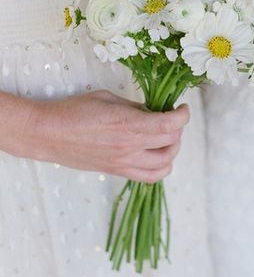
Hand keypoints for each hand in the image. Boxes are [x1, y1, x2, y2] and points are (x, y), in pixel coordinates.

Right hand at [0, 90, 189, 182]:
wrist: (48, 134)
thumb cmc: (75, 111)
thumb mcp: (109, 99)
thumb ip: (135, 107)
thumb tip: (154, 112)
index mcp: (128, 124)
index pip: (170, 125)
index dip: (183, 116)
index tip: (182, 108)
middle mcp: (129, 146)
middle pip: (171, 143)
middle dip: (178, 129)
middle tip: (171, 118)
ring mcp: (124, 162)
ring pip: (165, 163)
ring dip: (172, 149)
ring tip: (165, 137)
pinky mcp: (117, 171)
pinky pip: (150, 177)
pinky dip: (161, 167)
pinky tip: (156, 154)